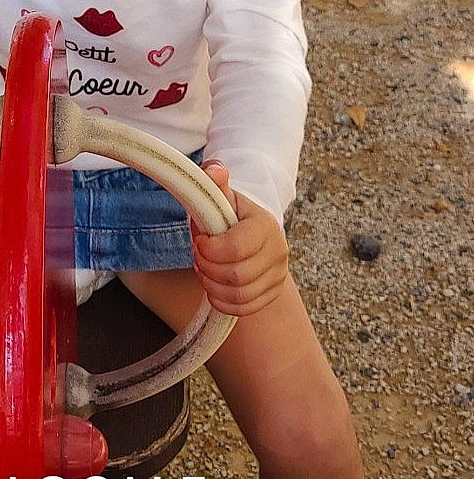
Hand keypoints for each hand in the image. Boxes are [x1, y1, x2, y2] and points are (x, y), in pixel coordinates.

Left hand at [190, 158, 288, 315]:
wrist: (248, 231)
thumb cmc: (229, 214)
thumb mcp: (220, 196)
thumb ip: (214, 182)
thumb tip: (214, 170)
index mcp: (264, 224)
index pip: (237, 248)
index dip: (210, 249)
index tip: (200, 241)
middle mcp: (278, 251)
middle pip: (236, 275)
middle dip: (208, 268)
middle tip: (199, 256)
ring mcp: (278, 275)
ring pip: (240, 295)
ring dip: (212, 286)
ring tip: (205, 270)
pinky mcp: (271, 293)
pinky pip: (244, 309)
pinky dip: (222, 302)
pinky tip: (213, 286)